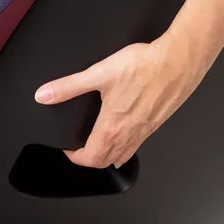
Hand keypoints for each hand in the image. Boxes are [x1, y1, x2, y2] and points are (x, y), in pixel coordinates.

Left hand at [34, 31, 208, 168]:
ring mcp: (145, 131)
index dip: (74, 158)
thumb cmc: (145, 66)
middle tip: (80, 149)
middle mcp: (130, 134)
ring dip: (108, 156)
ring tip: (100, 146)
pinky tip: (126, 134)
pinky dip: (127, 148)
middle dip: (90, 159)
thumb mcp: (100, 73)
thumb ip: (70, 86)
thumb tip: (45, 95)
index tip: (68, 148)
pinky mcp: (157, 123)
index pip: (90, 158)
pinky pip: (138, 145)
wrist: (178, 61)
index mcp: (112, 126)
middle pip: (106, 161)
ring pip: (123, 156)